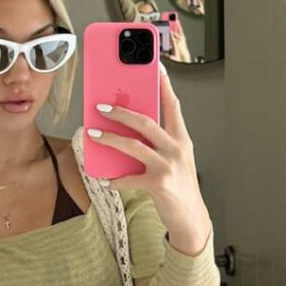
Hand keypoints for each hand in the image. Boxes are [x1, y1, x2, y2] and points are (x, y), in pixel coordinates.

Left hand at [87, 60, 212, 255]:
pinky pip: (129, 178)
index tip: (155, 68)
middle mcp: (177, 149)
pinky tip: (105, 179)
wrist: (191, 218)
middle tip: (102, 105)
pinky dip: (114, 179)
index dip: (164, 86)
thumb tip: (130, 128)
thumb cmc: (180, 185)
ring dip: (110, 138)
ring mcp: (168, 166)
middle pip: (146, 122)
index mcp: (182, 139)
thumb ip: (159, 142)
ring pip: (133, 146)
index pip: (173, 106)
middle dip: (121, 112)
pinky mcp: (158, 185)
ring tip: (93, 133)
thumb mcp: (175, 159)